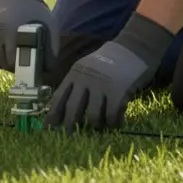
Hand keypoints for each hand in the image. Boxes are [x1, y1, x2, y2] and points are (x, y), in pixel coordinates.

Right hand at [0, 0, 58, 71]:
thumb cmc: (33, 9)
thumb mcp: (49, 22)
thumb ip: (52, 46)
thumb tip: (49, 70)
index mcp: (9, 31)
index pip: (14, 62)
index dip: (25, 66)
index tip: (34, 65)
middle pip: (5, 64)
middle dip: (18, 65)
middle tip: (28, 57)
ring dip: (8, 61)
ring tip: (19, 50)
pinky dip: (0, 57)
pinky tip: (9, 47)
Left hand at [44, 13, 173, 131]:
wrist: (135, 46)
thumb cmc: (112, 59)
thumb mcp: (88, 66)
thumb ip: (78, 83)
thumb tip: (66, 108)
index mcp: (75, 74)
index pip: (59, 97)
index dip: (52, 115)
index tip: (47, 129)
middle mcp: (85, 79)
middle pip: (72, 109)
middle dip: (69, 125)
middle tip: (69, 136)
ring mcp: (101, 85)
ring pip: (92, 116)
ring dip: (95, 125)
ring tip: (100, 126)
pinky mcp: (118, 91)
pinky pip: (112, 115)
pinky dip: (113, 122)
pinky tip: (116, 122)